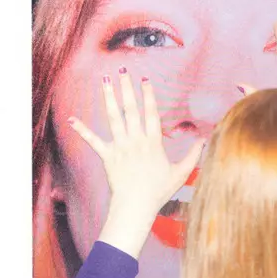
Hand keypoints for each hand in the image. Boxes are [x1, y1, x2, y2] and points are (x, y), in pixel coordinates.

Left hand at [68, 69, 204, 257]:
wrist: (136, 207)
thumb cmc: (159, 191)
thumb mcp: (181, 173)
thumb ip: (193, 154)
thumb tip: (205, 139)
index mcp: (152, 142)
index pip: (151, 113)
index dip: (148, 95)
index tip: (145, 79)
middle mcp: (135, 140)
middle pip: (131, 109)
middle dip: (127, 88)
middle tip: (124, 70)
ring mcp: (120, 147)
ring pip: (113, 117)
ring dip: (108, 97)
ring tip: (105, 80)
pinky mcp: (107, 156)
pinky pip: (93, 141)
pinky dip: (82, 130)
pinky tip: (72, 120)